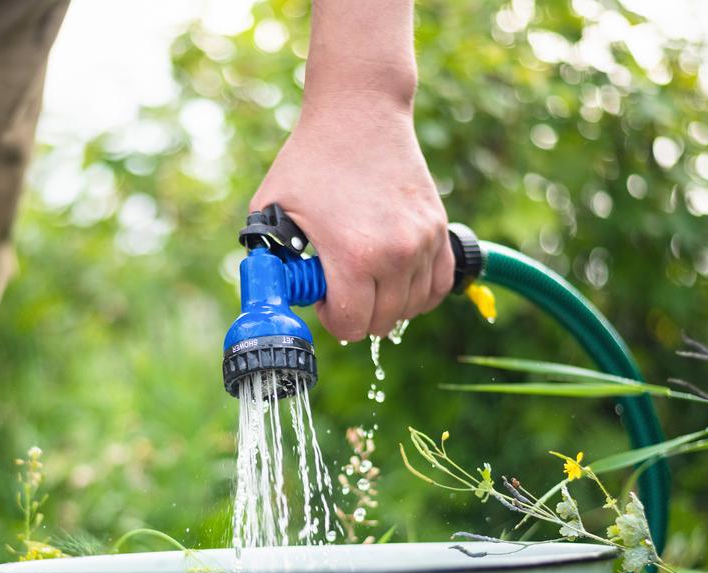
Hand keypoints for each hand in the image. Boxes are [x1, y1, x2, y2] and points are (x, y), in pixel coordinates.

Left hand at [251, 93, 452, 341]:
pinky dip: (419, 292)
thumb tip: (268, 294)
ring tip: (366, 276)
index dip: (332, 318)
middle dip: (357, 312)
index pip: (351, 326)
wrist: (360, 112)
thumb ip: (269, 258)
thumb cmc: (310, 161)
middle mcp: (396, 253)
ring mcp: (424, 241)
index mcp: (354, 256)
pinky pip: (439, 286)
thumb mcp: (270, 209)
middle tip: (340, 282)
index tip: (322, 295)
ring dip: (387, 303)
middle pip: (382, 321)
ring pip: (412, 307)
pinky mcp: (440, 228)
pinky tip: (396, 279)